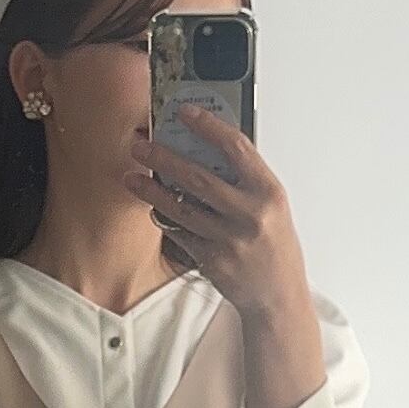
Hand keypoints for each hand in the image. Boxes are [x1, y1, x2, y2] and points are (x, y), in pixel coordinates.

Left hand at [127, 112, 325, 407]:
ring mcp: (229, 241)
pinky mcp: (212, 262)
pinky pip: (181, 234)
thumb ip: (245, 179)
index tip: (183, 112)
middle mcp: (249, 215)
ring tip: (131, 175)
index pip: (235, 148)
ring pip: (181, 208)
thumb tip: (206, 147)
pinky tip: (152, 207)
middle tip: (139, 145)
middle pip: (198, 178)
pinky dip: (165, 219)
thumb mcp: (272, 205)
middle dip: (163, 158)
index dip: (207, 126)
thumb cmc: (274, 244)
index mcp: (268, 192)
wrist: (278, 295)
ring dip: (152, 190)